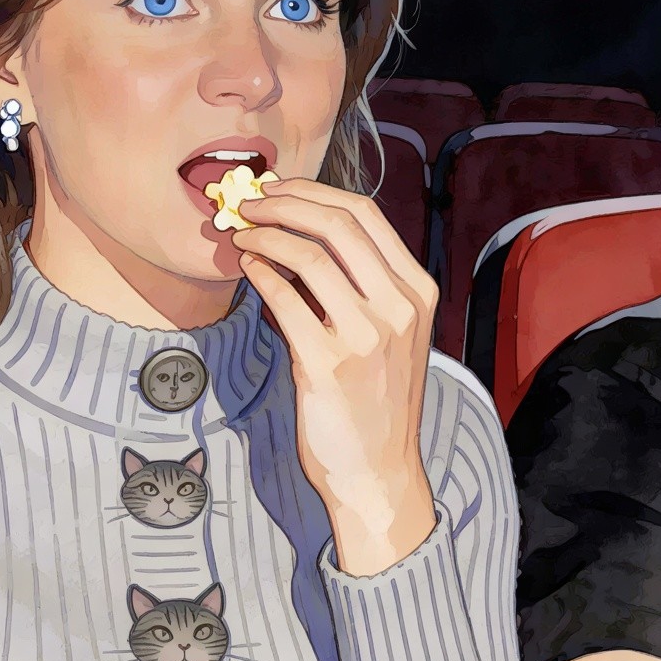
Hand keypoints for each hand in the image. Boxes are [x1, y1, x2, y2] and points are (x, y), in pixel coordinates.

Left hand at [229, 179, 438, 576]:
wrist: (378, 470)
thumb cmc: (377, 401)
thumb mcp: (389, 334)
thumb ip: (360, 285)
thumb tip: (301, 233)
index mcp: (418, 292)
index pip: (366, 215)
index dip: (314, 191)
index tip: (278, 189)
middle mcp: (399, 307)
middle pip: (338, 223)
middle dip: (284, 202)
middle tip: (248, 203)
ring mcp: (366, 335)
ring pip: (309, 256)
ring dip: (266, 235)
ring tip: (242, 235)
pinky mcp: (328, 363)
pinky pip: (284, 299)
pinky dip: (260, 274)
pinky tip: (247, 268)